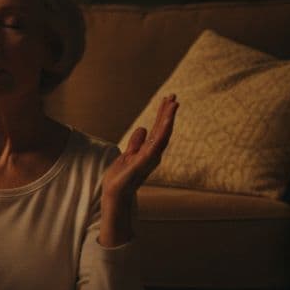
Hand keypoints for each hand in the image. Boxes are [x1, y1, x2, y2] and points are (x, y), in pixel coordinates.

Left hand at [100, 94, 178, 245]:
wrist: (115, 194)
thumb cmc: (121, 177)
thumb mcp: (128, 155)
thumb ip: (136, 143)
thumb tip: (143, 128)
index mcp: (149, 150)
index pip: (158, 129)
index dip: (163, 115)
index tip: (168, 100)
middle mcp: (153, 153)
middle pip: (162, 129)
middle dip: (168, 113)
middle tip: (174, 96)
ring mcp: (150, 157)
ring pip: (162, 135)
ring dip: (167, 119)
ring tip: (173, 104)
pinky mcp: (145, 161)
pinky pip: (155, 144)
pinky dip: (162, 132)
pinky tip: (165, 122)